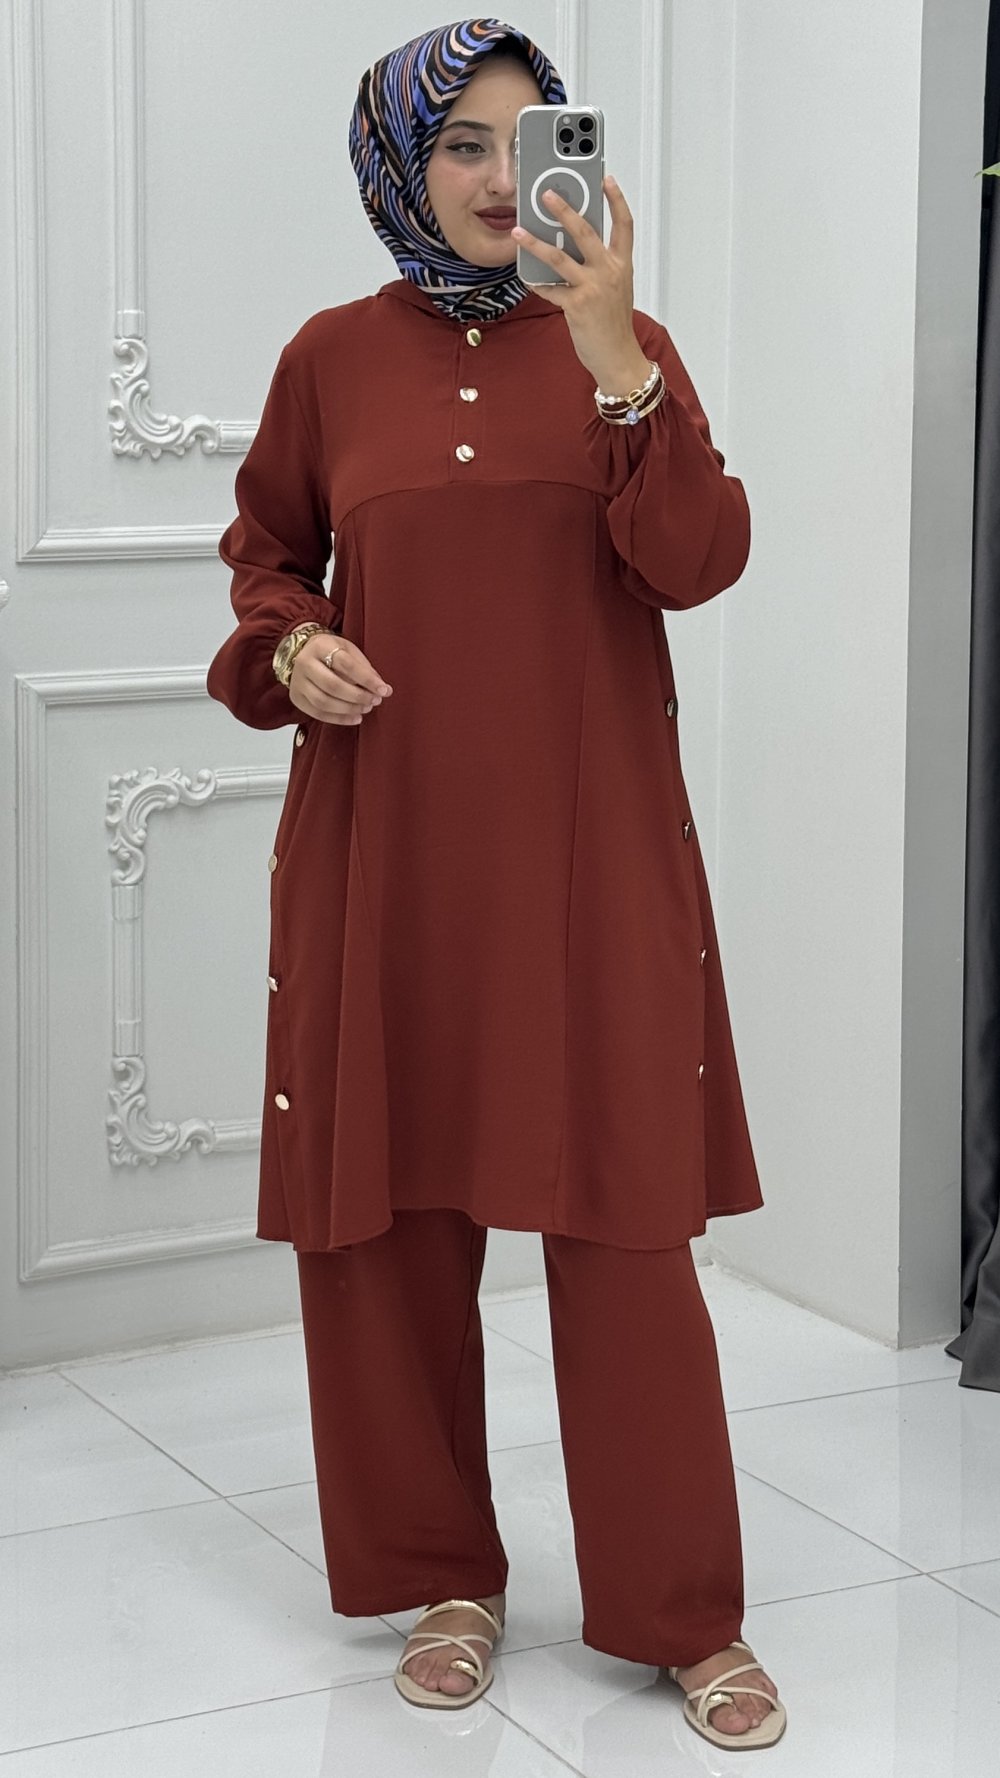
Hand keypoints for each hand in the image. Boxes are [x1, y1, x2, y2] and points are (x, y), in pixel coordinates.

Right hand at [288, 633, 392, 724]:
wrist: (303, 653)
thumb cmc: (330, 651)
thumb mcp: (348, 650)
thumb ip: (363, 668)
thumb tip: (381, 688)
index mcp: (320, 646)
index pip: (346, 665)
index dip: (367, 679)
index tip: (384, 690)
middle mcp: (305, 663)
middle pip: (333, 685)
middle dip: (358, 696)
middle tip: (375, 701)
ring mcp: (298, 682)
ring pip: (324, 702)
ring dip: (349, 709)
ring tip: (366, 708)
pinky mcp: (296, 698)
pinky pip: (318, 713)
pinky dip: (339, 719)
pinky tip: (355, 718)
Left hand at [511, 175, 650, 394]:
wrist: (617, 358)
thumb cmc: (614, 325)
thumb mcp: (615, 288)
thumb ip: (599, 266)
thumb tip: (573, 247)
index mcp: (621, 265)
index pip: (623, 225)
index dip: (616, 200)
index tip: (606, 179)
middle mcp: (609, 272)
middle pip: (586, 231)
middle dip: (564, 209)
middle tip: (547, 193)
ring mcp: (593, 288)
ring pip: (560, 257)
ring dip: (536, 242)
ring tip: (519, 232)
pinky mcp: (577, 305)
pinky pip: (550, 289)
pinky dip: (536, 283)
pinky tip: (525, 275)